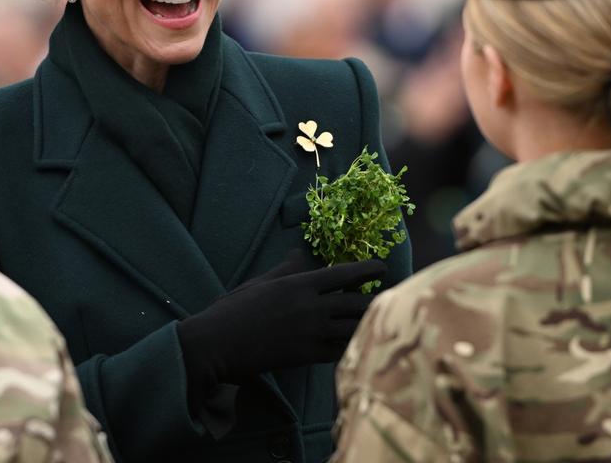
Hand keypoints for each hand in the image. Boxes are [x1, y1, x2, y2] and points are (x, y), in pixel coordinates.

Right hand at [177, 255, 384, 397]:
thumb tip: (300, 254)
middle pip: (356, 303)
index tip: (383, 267)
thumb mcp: (260, 282)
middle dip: (377, 299)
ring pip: (353, 328)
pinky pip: (341, 350)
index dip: (367, 270)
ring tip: (385, 320)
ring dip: (370, 323)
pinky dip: (354, 345)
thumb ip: (286, 270)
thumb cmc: (234, 309)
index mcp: (299, 284)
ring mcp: (311, 333)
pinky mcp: (307, 356)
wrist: (219, 344)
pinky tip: (364, 342)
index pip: (343, 274)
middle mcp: (311, 307)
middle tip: (392, 296)